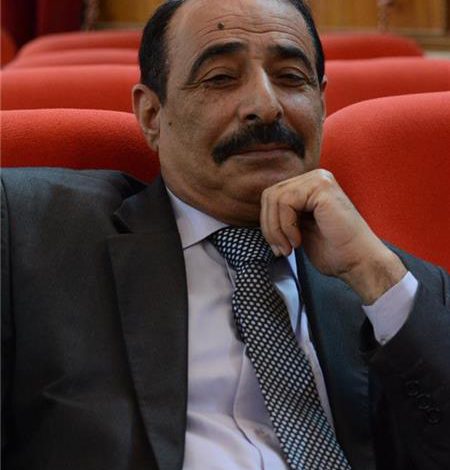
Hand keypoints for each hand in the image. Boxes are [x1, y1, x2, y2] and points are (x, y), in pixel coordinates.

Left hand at [260, 169, 406, 303]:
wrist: (357, 262)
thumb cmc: (333, 250)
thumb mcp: (299, 230)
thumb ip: (283, 217)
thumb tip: (262, 215)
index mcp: (309, 187)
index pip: (271, 197)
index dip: (268, 224)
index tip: (279, 247)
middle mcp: (315, 178)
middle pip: (269, 195)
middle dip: (269, 227)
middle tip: (281, 249)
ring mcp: (319, 179)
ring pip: (274, 198)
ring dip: (276, 229)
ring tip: (290, 247)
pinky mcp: (321, 186)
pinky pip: (286, 202)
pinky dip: (286, 225)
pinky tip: (298, 240)